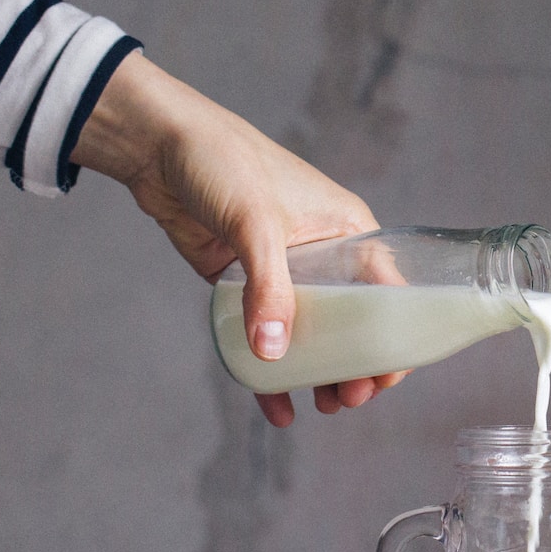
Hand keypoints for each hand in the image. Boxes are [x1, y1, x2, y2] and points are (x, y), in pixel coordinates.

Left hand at [72, 51, 406, 426]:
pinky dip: (271, 372)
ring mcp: (283, 272)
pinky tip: (276, 407)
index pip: (388, 292)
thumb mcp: (255, 222)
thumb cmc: (222, 161)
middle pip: (353, 323)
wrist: (156, 144)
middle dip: (356, 365)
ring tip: (322, 406)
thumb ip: (268, 287)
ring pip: (312, 335)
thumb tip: (274, 353)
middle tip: (348, 400)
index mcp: (347, 230)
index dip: (393, 338)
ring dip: (319, 373)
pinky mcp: (243, 284)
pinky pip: (265, 334)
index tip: (386, 378)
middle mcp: (323, 254)